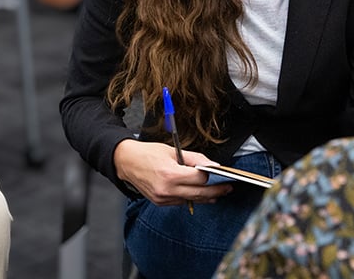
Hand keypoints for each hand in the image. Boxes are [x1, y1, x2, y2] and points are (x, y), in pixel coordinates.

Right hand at [113, 139, 231, 205]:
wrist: (126, 162)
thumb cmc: (148, 153)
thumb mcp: (173, 151)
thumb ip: (195, 159)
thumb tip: (213, 166)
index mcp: (170, 174)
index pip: (200, 179)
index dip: (214, 178)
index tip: (224, 177)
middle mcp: (166, 189)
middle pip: (199, 194)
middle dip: (216, 191)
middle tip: (227, 188)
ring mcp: (162, 198)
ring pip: (191, 200)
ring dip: (205, 196)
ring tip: (217, 192)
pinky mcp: (160, 202)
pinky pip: (181, 201)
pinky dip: (190, 197)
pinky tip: (197, 192)